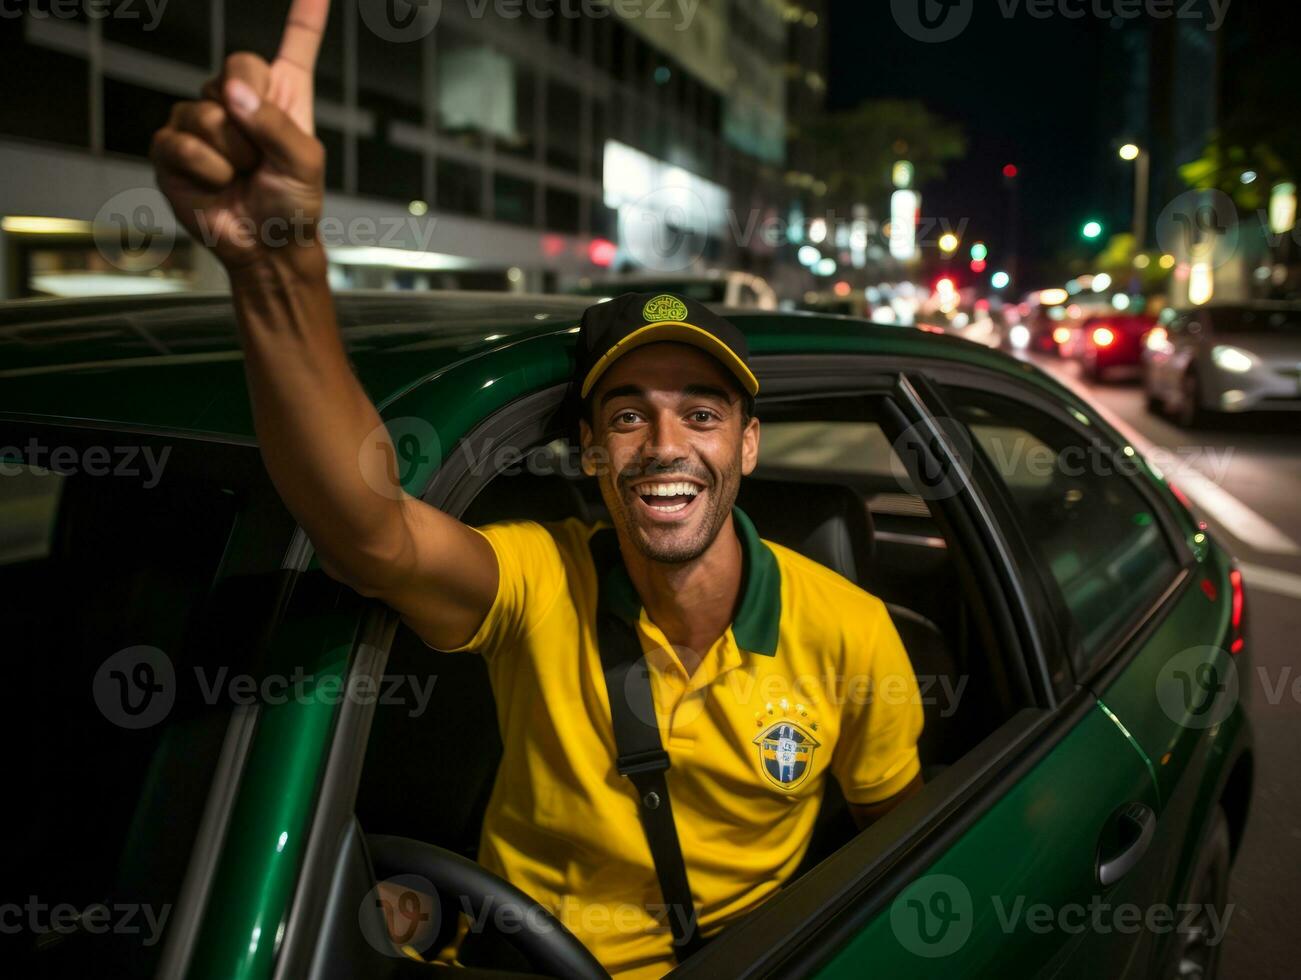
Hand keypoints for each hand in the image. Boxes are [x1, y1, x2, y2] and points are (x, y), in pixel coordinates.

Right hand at [150, 0, 330, 274]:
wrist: (265, 247)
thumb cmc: (293, 205)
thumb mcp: (304, 164)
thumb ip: (277, 124)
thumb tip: (230, 93)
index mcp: (284, 97)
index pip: (295, 46)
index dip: (306, 16)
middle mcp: (240, 100)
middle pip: (238, 65)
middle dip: (253, 112)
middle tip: (260, 156)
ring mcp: (202, 120)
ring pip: (207, 112)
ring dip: (231, 153)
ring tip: (241, 176)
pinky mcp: (172, 147)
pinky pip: (181, 141)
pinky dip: (205, 168)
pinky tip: (216, 183)